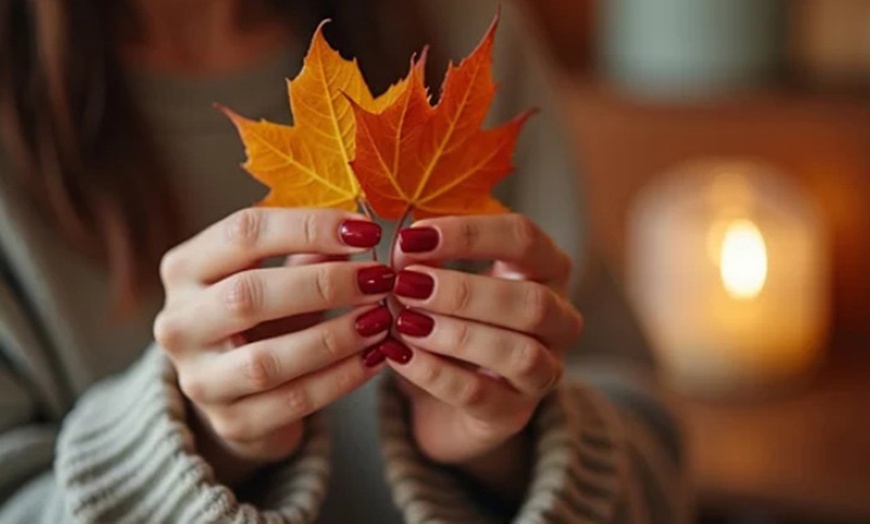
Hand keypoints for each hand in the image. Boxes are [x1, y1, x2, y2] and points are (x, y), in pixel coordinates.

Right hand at [154, 208, 393, 484]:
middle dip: (325, 285)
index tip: (368, 230)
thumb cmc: (261, 316)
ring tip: (382, 320)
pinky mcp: (231, 422)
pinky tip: (375, 358)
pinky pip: (292, 402)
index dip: (309, 227)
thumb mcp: (275, 274)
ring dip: (335, 337)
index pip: (243, 233)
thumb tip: (360, 230)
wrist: (237, 390)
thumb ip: (308, 252)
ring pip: (267, 360)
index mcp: (184, 268)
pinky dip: (340, 379)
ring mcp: (199, 380)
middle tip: (380, 278)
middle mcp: (178, 323)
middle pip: (248, 295)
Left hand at [381, 214, 582, 497]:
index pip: (523, 237)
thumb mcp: (441, 278)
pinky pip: (481, 395)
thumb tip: (400, 241)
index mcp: (545, 268)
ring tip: (404, 322)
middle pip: (530, 302)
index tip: (410, 236)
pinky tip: (397, 356)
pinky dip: (436, 373)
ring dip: (456, 334)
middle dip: (463, 291)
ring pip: (518, 353)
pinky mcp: (513, 413)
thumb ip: (426, 256)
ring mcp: (544, 371)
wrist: (448, 398)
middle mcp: (559, 318)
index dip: (469, 233)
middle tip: (405, 283)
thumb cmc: (449, 320)